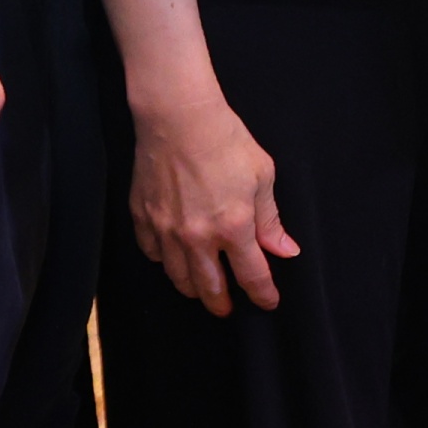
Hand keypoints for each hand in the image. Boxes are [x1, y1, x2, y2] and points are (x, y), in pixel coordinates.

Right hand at [128, 84, 296, 313]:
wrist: (178, 118)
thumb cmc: (225, 140)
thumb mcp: (262, 176)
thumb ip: (270, 219)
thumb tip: (284, 249)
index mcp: (234, 226)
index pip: (252, 274)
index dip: (262, 293)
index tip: (268, 302)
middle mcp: (198, 237)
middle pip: (209, 286)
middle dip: (221, 302)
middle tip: (226, 309)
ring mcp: (167, 230)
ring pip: (178, 276)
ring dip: (192, 288)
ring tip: (201, 291)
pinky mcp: (143, 218)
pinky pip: (152, 253)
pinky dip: (163, 262)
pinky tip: (171, 260)